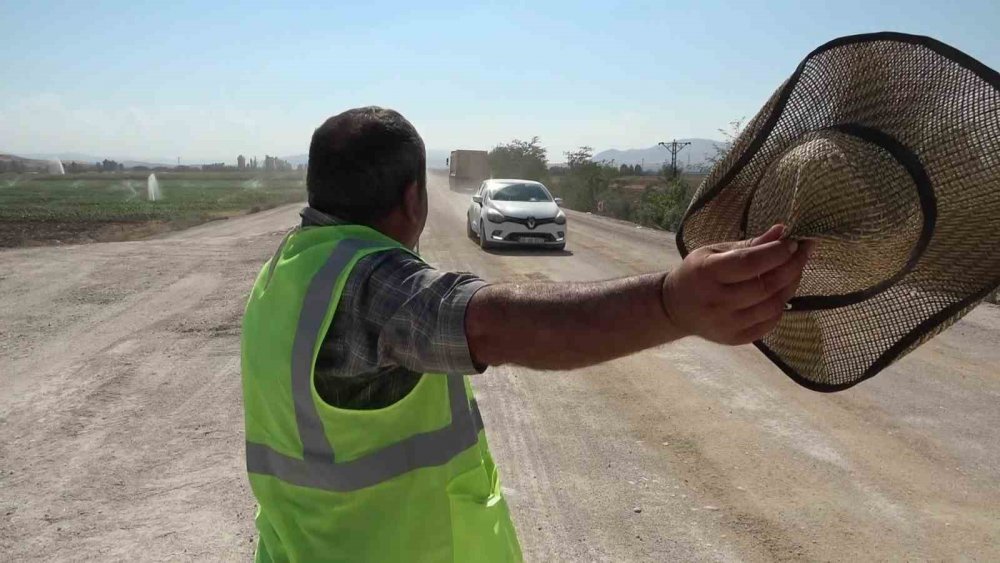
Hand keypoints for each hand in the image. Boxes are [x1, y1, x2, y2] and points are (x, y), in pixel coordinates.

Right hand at [662, 224, 811, 344]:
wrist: (675, 308)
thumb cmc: (697, 273)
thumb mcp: (714, 252)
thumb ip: (749, 245)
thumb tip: (782, 231)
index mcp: (706, 273)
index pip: (750, 262)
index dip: (777, 252)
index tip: (794, 242)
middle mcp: (716, 301)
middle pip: (766, 286)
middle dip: (792, 267)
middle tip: (803, 252)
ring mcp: (725, 323)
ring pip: (772, 306)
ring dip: (790, 286)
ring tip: (794, 271)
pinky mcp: (734, 339)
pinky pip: (769, 323)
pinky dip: (781, 306)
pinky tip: (781, 292)